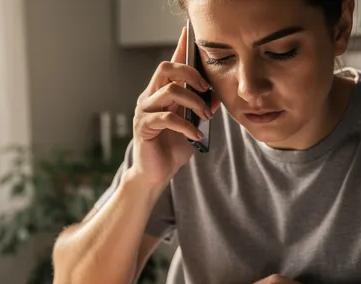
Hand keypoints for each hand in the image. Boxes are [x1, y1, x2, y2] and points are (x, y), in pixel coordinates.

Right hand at [132, 27, 220, 186]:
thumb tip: (215, 94)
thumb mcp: (193, 126)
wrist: (156, 174)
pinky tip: (196, 136)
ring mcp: (144, 111)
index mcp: (161, 93)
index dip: (179, 48)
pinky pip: (167, 118)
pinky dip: (187, 126)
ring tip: (206, 117)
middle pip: (166, 69)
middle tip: (206, 89)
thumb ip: (201, 109)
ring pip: (170, 91)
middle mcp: (149, 97)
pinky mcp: (144, 127)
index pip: (170, 65)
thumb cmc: (173, 148)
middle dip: (190, 74)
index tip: (188, 33)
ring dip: (194, 102)